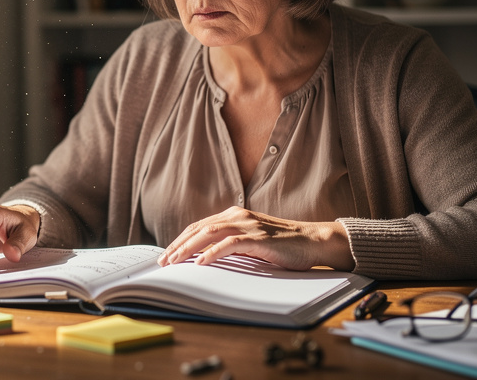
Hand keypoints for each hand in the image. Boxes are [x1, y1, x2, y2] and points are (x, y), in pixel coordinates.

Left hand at [157, 207, 354, 270]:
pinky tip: (200, 263)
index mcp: (234, 215)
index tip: (167, 254)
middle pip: (199, 228)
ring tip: (175, 262)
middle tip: (163, 261)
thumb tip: (205, 257)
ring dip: (188, 249)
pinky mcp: (259, 238)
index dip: (181, 240)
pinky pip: (230, 244)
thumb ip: (232, 243)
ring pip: (209, 234)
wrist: (313, 241)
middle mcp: (238, 216)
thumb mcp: (252, 241)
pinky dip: (212, 253)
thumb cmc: (284, 244)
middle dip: (178, 245)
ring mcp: (248, 225)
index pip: (199, 226)